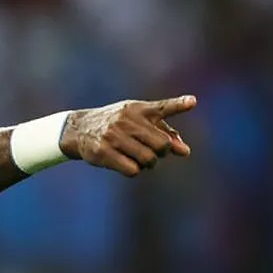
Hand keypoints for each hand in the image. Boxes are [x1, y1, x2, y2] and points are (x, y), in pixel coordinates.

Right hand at [59, 95, 195, 176]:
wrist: (80, 128)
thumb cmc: (117, 125)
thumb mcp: (139, 121)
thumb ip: (165, 133)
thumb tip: (185, 152)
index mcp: (138, 109)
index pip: (162, 108)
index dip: (178, 105)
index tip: (192, 102)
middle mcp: (126, 120)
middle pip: (162, 145)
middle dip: (161, 153)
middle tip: (153, 153)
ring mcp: (114, 135)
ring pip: (148, 159)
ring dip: (148, 164)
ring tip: (138, 158)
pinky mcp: (103, 152)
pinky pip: (132, 170)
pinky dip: (134, 170)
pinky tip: (126, 163)